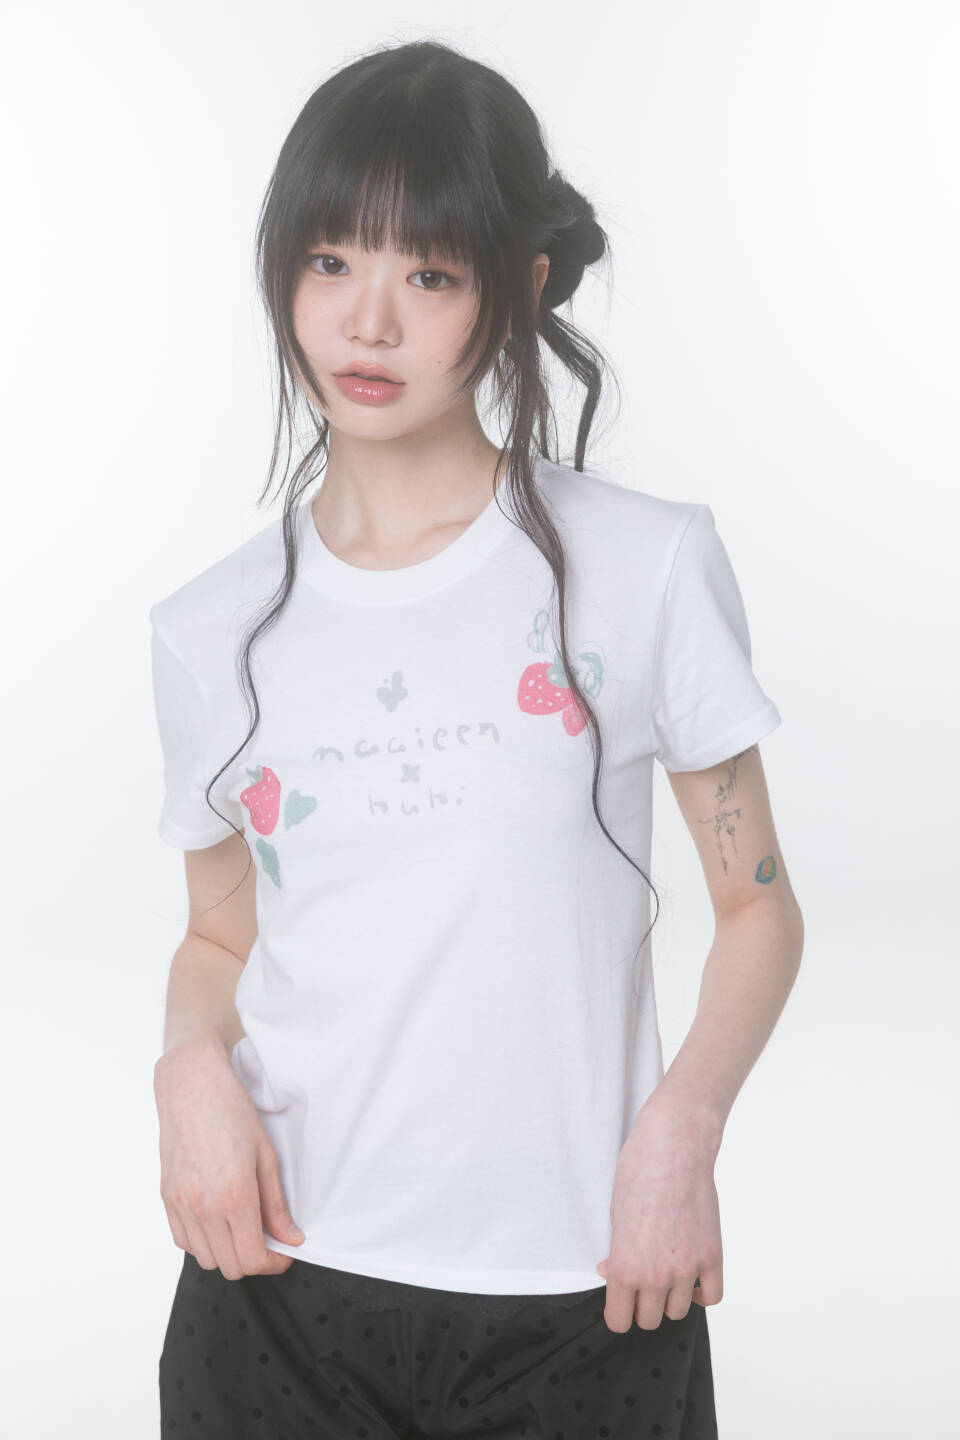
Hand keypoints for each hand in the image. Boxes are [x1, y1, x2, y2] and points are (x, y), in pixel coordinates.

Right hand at [154, 1040, 304, 1279]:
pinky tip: (217, 1219)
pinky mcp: (166, 1199)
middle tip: (267, 1239)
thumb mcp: (267, 1156)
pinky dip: (202, 1241)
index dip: (274, 1264)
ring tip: (242, 1227)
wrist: (192, 1086)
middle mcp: (204, 1207)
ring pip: (205, 1259)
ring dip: (227, 1252)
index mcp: (234, 1196)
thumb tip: (291, 1239)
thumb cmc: (233, 1113)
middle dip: (254, 1260)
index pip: (253, 1259)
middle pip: (230, 1267)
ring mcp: (181, 1205)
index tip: (284, 1252)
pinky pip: (183, 1241)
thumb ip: (276, 1205)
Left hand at [595, 1091, 723, 1331]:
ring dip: (670, 1298)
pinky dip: (701, 1293)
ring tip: (665, 1273)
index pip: (619, 1321)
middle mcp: (656, 1275)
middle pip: (649, 1320)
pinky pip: (711, 1297)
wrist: (674, 1147)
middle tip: (640, 1283)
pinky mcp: (712, 1256)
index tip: (619, 1303)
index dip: (617, 1312)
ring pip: (678, 1311)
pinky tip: (691, 1277)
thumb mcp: (613, 1213)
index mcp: (625, 1267)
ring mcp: (687, 1269)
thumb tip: (612, 1272)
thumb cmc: (639, 1171)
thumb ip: (615, 1251)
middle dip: (641, 1305)